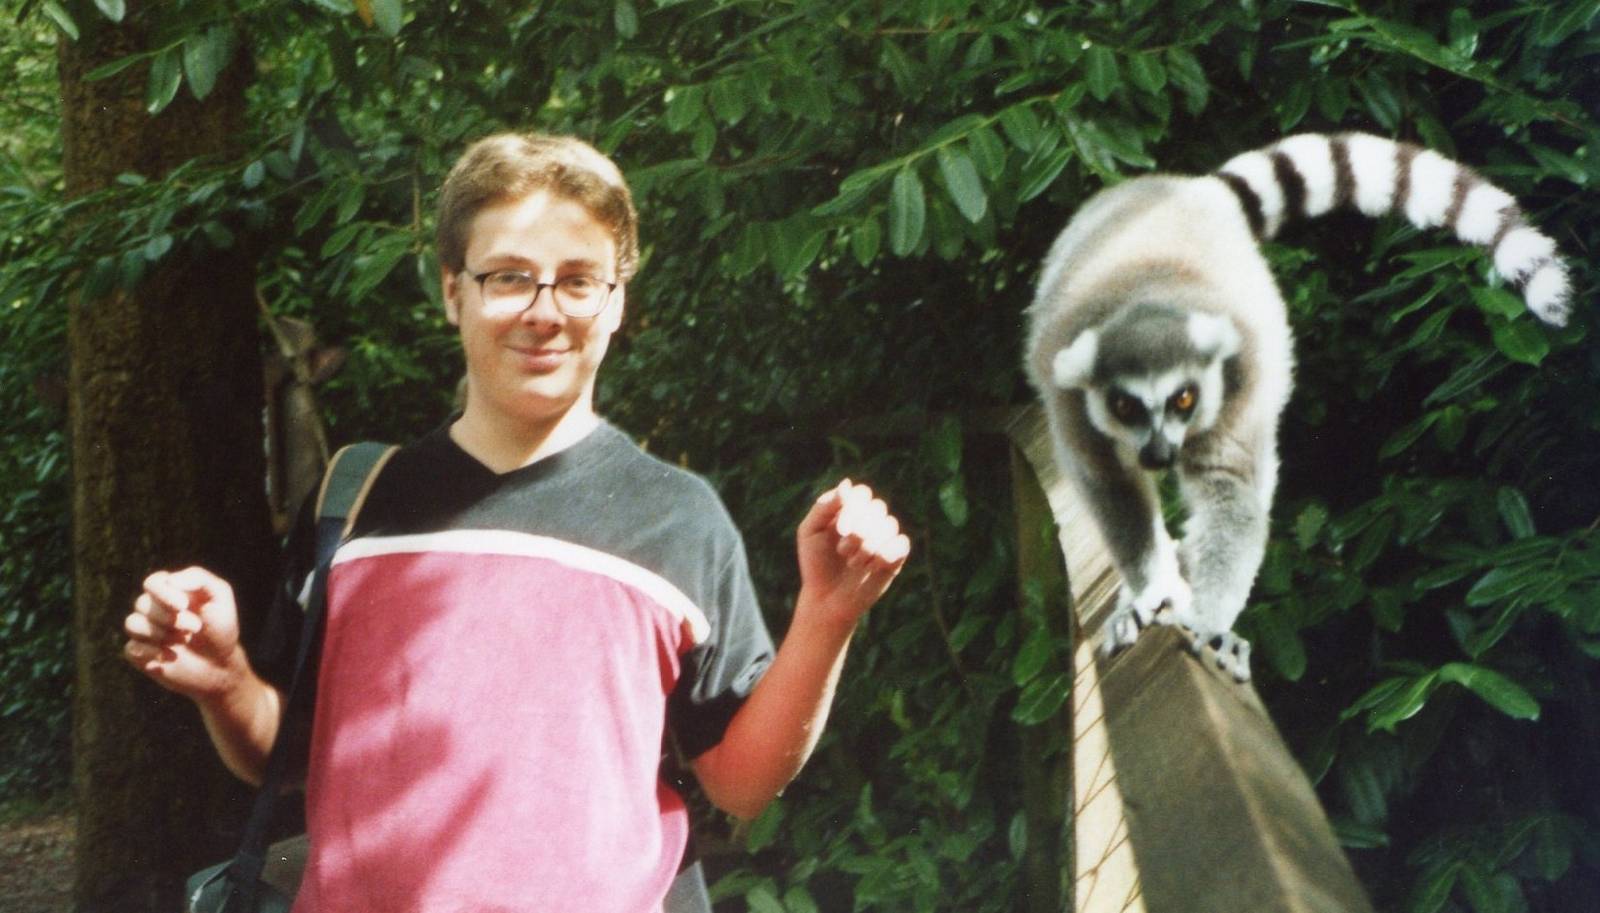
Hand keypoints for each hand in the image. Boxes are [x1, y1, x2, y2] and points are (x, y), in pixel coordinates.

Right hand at [122, 566, 247, 701]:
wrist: (220, 665)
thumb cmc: (221, 628)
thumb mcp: (220, 596)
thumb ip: (198, 578)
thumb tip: (170, 579)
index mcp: (170, 591)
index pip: (152, 582)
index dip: (163, 592)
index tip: (183, 606)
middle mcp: (153, 609)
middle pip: (142, 603)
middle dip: (170, 618)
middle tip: (195, 627)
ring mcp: (144, 631)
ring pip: (133, 624)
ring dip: (161, 634)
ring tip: (184, 641)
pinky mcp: (140, 654)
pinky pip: (130, 648)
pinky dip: (151, 652)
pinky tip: (170, 657)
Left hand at [795, 479, 910, 627]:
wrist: (826, 599)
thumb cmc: (815, 564)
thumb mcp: (810, 532)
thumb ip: (824, 506)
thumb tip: (847, 484)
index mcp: (849, 509)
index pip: (862, 494)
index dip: (853, 509)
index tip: (839, 530)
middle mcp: (869, 520)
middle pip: (878, 507)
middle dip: (859, 531)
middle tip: (842, 551)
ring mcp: (884, 538)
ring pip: (890, 525)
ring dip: (868, 546)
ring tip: (853, 563)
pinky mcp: (895, 558)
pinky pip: (902, 544)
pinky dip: (885, 555)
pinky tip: (871, 568)